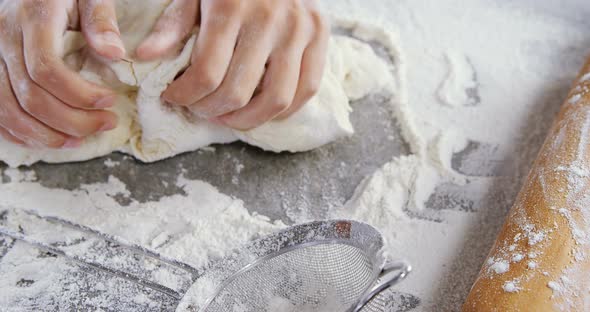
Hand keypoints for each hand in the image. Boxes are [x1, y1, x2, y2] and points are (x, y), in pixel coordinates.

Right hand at [0, 0, 123, 147]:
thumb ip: (101, 20)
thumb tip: (114, 53)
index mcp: (32, 17)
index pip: (46, 68)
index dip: (79, 94)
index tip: (110, 101)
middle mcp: (3, 37)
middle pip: (30, 96)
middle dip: (72, 120)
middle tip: (107, 123)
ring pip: (8, 110)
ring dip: (47, 134)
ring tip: (82, 139)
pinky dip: (21, 133)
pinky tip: (51, 139)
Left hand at [136, 0, 328, 129]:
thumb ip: (173, 23)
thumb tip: (143, 56)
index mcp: (230, 6)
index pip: (206, 74)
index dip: (185, 96)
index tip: (174, 97)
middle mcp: (269, 19)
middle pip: (238, 92)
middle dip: (211, 110)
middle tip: (199, 108)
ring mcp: (299, 29)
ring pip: (276, 99)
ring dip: (248, 120)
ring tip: (229, 116)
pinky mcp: (320, 35)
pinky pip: (308, 88)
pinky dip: (284, 110)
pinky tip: (262, 110)